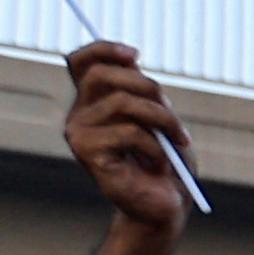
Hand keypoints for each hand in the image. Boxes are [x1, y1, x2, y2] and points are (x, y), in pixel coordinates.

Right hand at [59, 41, 198, 233]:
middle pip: (104, 75)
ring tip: (174, 143)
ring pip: (122, 103)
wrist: (164, 206)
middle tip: (171, 115)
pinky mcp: (88, 156)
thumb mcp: (158, 116)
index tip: (135, 54)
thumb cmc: (166, 161)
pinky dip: (156, 148)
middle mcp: (79, 115)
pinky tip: (158, 166)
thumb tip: (130, 57)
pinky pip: (130, 134)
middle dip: (148, 88)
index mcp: (93, 102)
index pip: (81, 61)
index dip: (105, 48)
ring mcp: (80, 135)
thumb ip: (140, 89)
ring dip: (162, 120)